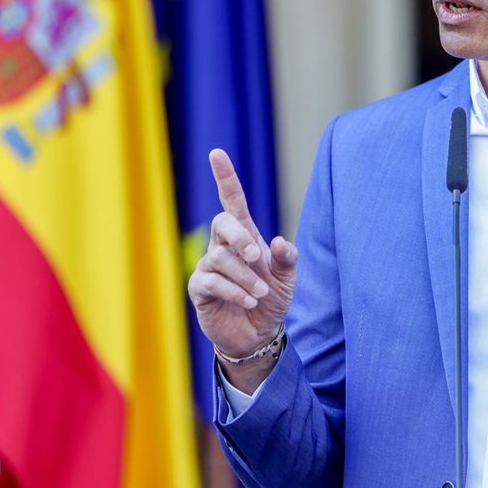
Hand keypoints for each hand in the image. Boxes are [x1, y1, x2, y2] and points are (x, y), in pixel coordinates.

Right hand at [187, 149, 297, 386]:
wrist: (258, 333)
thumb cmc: (271, 299)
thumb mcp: (288, 279)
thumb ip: (287, 259)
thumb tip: (280, 241)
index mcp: (245, 236)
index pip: (232, 201)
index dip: (225, 177)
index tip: (216, 154)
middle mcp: (224, 246)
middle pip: (221, 222)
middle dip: (239, 236)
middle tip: (256, 255)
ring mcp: (209, 266)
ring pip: (220, 258)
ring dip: (244, 277)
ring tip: (260, 293)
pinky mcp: (200, 288)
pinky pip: (211, 281)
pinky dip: (234, 291)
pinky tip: (248, 301)